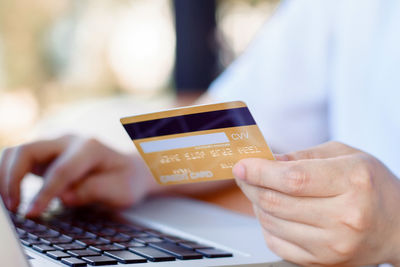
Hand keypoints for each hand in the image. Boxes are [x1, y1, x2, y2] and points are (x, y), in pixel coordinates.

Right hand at [0, 135, 154, 216]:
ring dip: (6, 175)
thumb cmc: (126, 180)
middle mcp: (69, 141)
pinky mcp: (47, 155)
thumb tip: (63, 196)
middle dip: (13, 178)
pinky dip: (9, 174)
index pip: (60, 170)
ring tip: (9, 202)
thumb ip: (93, 190)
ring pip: (18, 152)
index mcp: (90, 147)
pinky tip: (11, 194)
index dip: (43, 193)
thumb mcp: (121, 190)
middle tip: (14, 207)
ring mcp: (55, 145)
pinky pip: (19, 159)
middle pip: (28, 150)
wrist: (129, 170)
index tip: (31, 213)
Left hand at [233, 141, 399, 265]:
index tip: (241, 165)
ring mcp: (333, 245)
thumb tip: (265, 160)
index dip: (259, 171)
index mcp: (352, 182)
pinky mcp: (323, 262)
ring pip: (271, 222)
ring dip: (257, 203)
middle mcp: (344, 217)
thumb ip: (302, 156)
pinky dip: (266, 224)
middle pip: (276, 202)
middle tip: (244, 174)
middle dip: (250, 185)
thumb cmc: (371, 185)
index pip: (292, 179)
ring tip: (261, 190)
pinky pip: (276, 243)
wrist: (397, 225)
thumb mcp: (344, 155)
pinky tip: (273, 211)